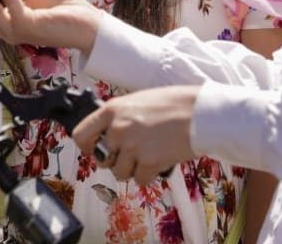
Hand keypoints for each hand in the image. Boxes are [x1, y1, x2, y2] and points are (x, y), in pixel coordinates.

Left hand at [71, 85, 199, 184]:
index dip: (87, 146)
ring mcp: (132, 146)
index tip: (94, 150)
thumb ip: (118, 117)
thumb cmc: (172, 104)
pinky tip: (158, 162)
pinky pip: (139, 180)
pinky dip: (148, 175)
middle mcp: (117, 129)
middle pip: (102, 159)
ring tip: (148, 156)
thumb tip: (106, 134)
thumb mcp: (136, 101)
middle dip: (114, 160)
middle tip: (130, 154)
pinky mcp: (150, 162)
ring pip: (120, 172)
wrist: (200, 113)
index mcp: (111, 111)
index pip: (81, 135)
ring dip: (133, 169)